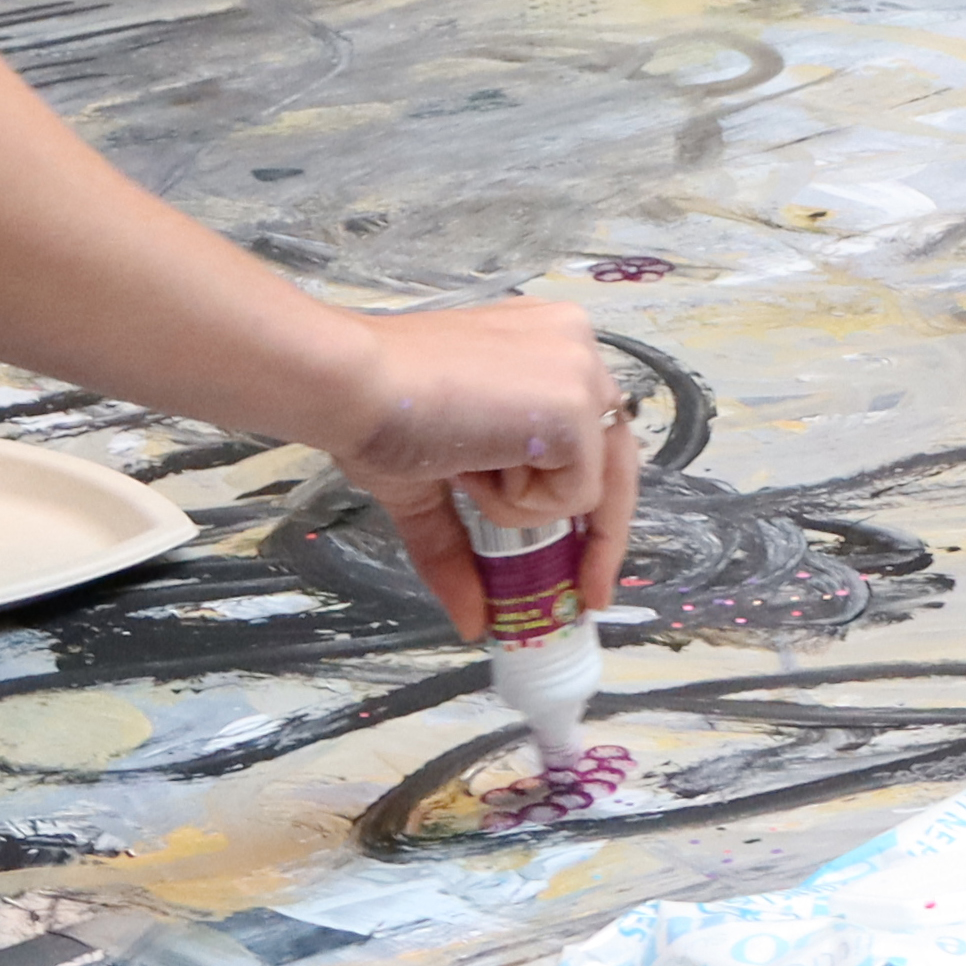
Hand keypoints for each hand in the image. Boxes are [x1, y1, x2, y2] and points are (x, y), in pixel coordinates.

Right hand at [335, 299, 638, 648]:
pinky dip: (520, 505)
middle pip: (616, 463)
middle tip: (586, 599)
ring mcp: (580, 370)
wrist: (349, 387)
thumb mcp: (429, 483)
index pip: (597, 435)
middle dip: (599, 539)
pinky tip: (472, 463)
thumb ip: (459, 545)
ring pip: (587, 486)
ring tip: (462, 464)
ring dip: (520, 504)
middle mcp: (575, 344)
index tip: (587, 570)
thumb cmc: (375, 413)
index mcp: (545, 343)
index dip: (596, 507)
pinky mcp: (574, 406)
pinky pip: (573, 496)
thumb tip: (473, 622)